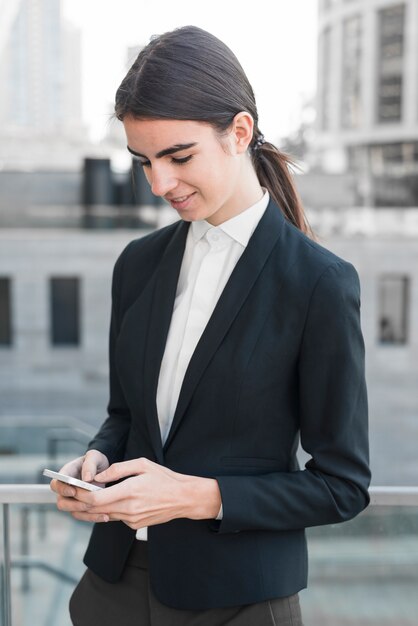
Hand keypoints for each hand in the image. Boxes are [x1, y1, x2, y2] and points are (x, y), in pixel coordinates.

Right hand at [50, 450, 109, 522]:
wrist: (103, 469)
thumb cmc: (95, 460)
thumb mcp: (94, 457)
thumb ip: (89, 465)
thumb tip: (87, 478)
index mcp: (66, 474)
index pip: (56, 484)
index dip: (62, 489)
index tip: (73, 491)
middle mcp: (66, 489)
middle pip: (61, 502)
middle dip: (73, 505)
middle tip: (88, 504)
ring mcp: (73, 499)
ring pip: (72, 511)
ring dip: (84, 513)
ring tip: (100, 511)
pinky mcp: (81, 507)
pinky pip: (83, 516)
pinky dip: (93, 517)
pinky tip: (105, 517)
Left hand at [68, 457, 221, 529]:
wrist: (184, 498)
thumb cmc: (164, 478)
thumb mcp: (142, 464)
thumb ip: (118, 469)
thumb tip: (97, 476)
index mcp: (129, 491)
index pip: (95, 499)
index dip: (78, 495)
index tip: (68, 488)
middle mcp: (128, 509)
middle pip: (94, 510)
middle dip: (75, 503)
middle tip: (61, 497)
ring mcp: (131, 519)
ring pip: (102, 516)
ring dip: (85, 511)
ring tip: (69, 504)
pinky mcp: (134, 525)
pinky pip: (114, 517)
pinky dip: (104, 512)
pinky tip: (96, 506)